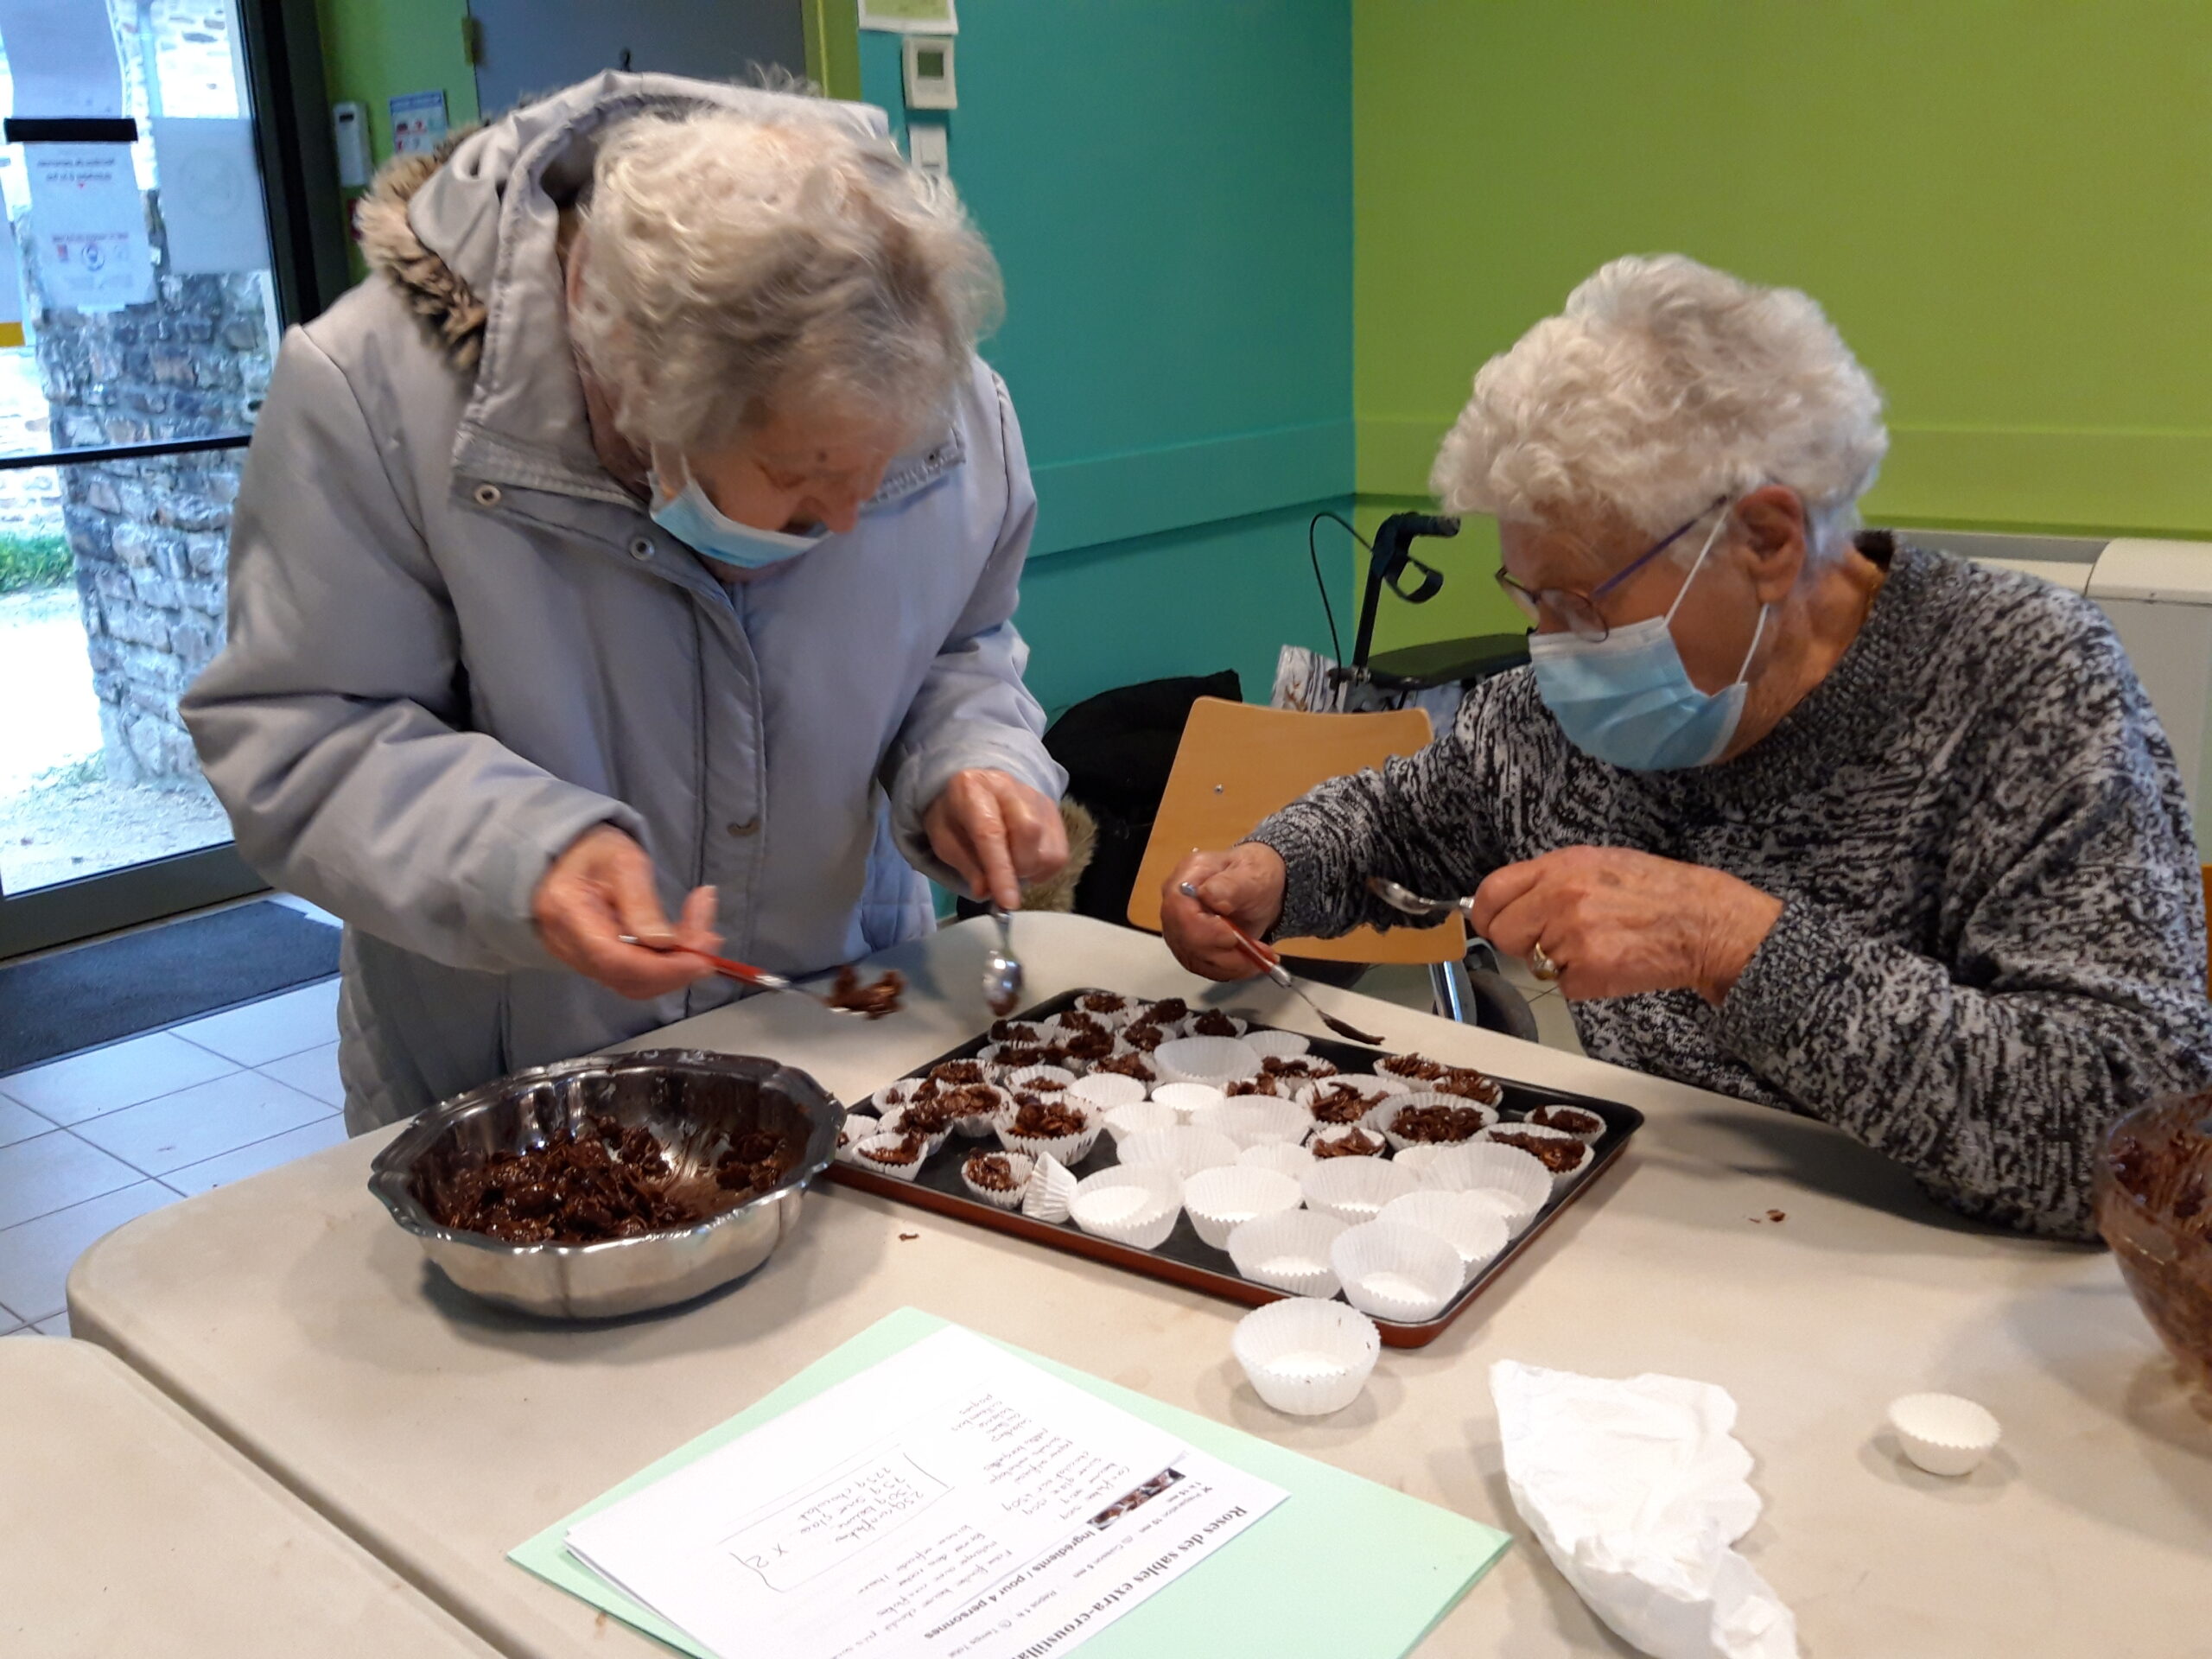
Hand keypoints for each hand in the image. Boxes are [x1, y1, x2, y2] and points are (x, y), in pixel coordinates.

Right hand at [532, 824, 723, 998]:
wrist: (568, 855)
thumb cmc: (596, 850)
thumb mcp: (623, 861)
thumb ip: (641, 902)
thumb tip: (664, 943)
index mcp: (566, 911)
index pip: (614, 958)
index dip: (663, 967)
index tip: (702, 956)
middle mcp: (566, 944)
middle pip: (627, 979)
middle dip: (677, 968)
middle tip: (711, 939)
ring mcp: (577, 958)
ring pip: (634, 984)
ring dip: (676, 968)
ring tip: (703, 935)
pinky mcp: (593, 964)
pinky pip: (633, 976)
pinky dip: (665, 966)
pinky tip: (685, 943)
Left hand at [924, 770, 1068, 909]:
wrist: (973, 790)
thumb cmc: (955, 817)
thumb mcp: (944, 840)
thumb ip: (965, 865)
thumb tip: (986, 892)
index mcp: (973, 789)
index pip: (991, 832)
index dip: (1000, 870)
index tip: (1007, 902)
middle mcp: (1009, 786)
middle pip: (1029, 831)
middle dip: (1017, 868)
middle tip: (1001, 878)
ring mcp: (1036, 796)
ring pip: (1049, 847)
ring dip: (1031, 870)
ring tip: (1011, 867)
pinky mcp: (1054, 810)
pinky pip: (1060, 853)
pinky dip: (1044, 869)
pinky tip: (1026, 862)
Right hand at [1160, 844, 1285, 980]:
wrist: (1259, 889)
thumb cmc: (1254, 876)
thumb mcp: (1252, 873)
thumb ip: (1231, 884)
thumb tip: (1208, 896)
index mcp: (1186, 879)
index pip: (1178, 910)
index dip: (1205, 930)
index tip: (1234, 937)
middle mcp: (1175, 905)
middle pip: (1184, 940)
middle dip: (1224, 953)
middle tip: (1258, 951)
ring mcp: (1179, 929)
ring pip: (1195, 959)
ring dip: (1232, 964)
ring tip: (1260, 955)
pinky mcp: (1189, 947)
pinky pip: (1203, 968)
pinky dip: (1230, 969)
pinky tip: (1248, 960)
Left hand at [1469, 846, 1781, 1004]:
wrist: (1702, 922)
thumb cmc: (1655, 890)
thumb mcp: (1597, 862)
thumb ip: (1550, 879)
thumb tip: (1510, 901)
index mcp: (1560, 867)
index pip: (1491, 892)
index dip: (1485, 914)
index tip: (1490, 923)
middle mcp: (1560, 899)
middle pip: (1503, 934)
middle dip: (1522, 942)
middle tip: (1555, 939)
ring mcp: (1571, 938)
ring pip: (1534, 963)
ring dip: (1558, 962)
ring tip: (1597, 944)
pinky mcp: (1586, 973)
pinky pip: (1562, 986)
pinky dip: (1582, 982)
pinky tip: (1611, 962)